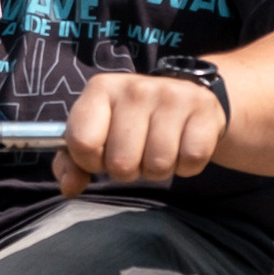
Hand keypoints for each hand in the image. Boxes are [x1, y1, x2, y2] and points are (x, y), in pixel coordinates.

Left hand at [54, 68, 226, 195]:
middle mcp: (135, 87)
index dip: (90, 161)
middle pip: (120, 163)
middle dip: (128, 170)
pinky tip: (182, 146)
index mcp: (101, 89)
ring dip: (158, 170)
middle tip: (136, 153)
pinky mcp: (204, 109)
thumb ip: (73, 162)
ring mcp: (172, 96)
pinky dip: (186, 166)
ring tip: (159, 150)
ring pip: (158, 165)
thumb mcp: (98, 134)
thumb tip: (69, 187)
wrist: (188, 98)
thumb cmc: (133, 122)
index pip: (82, 142)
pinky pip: (190, 161)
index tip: (101, 155)